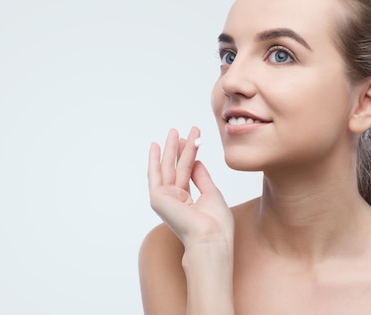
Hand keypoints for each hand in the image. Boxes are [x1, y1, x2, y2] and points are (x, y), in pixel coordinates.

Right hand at [147, 127, 233, 247]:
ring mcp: (165, 200)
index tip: (192, 139)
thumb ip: (202, 177)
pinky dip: (154, 160)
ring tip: (173, 131)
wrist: (211, 238)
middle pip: (176, 169)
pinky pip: (155, 175)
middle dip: (179, 149)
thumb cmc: (216, 223)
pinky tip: (156, 146)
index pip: (186, 174)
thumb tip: (196, 161)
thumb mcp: (212, 194)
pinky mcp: (158, 199)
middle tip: (180, 131)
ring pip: (168, 168)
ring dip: (170, 149)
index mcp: (187, 203)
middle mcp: (174, 201)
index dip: (189, 156)